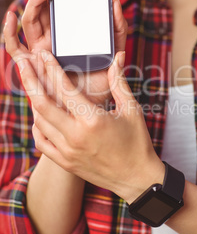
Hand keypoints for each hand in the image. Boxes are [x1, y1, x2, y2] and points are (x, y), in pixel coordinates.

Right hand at [7, 0, 127, 104]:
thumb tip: (117, 5)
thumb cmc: (100, 85)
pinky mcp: (30, 65)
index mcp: (66, 35)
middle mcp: (50, 40)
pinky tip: (11, 14)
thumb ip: (118, 32)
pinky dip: (8, 31)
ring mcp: (39, 51)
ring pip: (29, 19)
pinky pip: (14, 46)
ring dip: (34, 1)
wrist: (88, 113)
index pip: (57, 4)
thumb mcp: (113, 54)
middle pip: (41, 6)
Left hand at [14, 49, 164, 203]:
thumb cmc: (137, 143)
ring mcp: (67, 151)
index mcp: (93, 120)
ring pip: (39, 121)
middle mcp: (75, 136)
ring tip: (32, 84)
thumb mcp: (131, 109)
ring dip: (34, 100)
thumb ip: (119, 82)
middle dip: (29, 79)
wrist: (136, 179)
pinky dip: (38, 126)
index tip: (44, 54)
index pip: (64, 88)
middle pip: (42, 103)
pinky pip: (41, 141)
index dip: (51, 67)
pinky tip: (40, 115)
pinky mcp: (65, 162)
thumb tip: (117, 58)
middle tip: (22, 62)